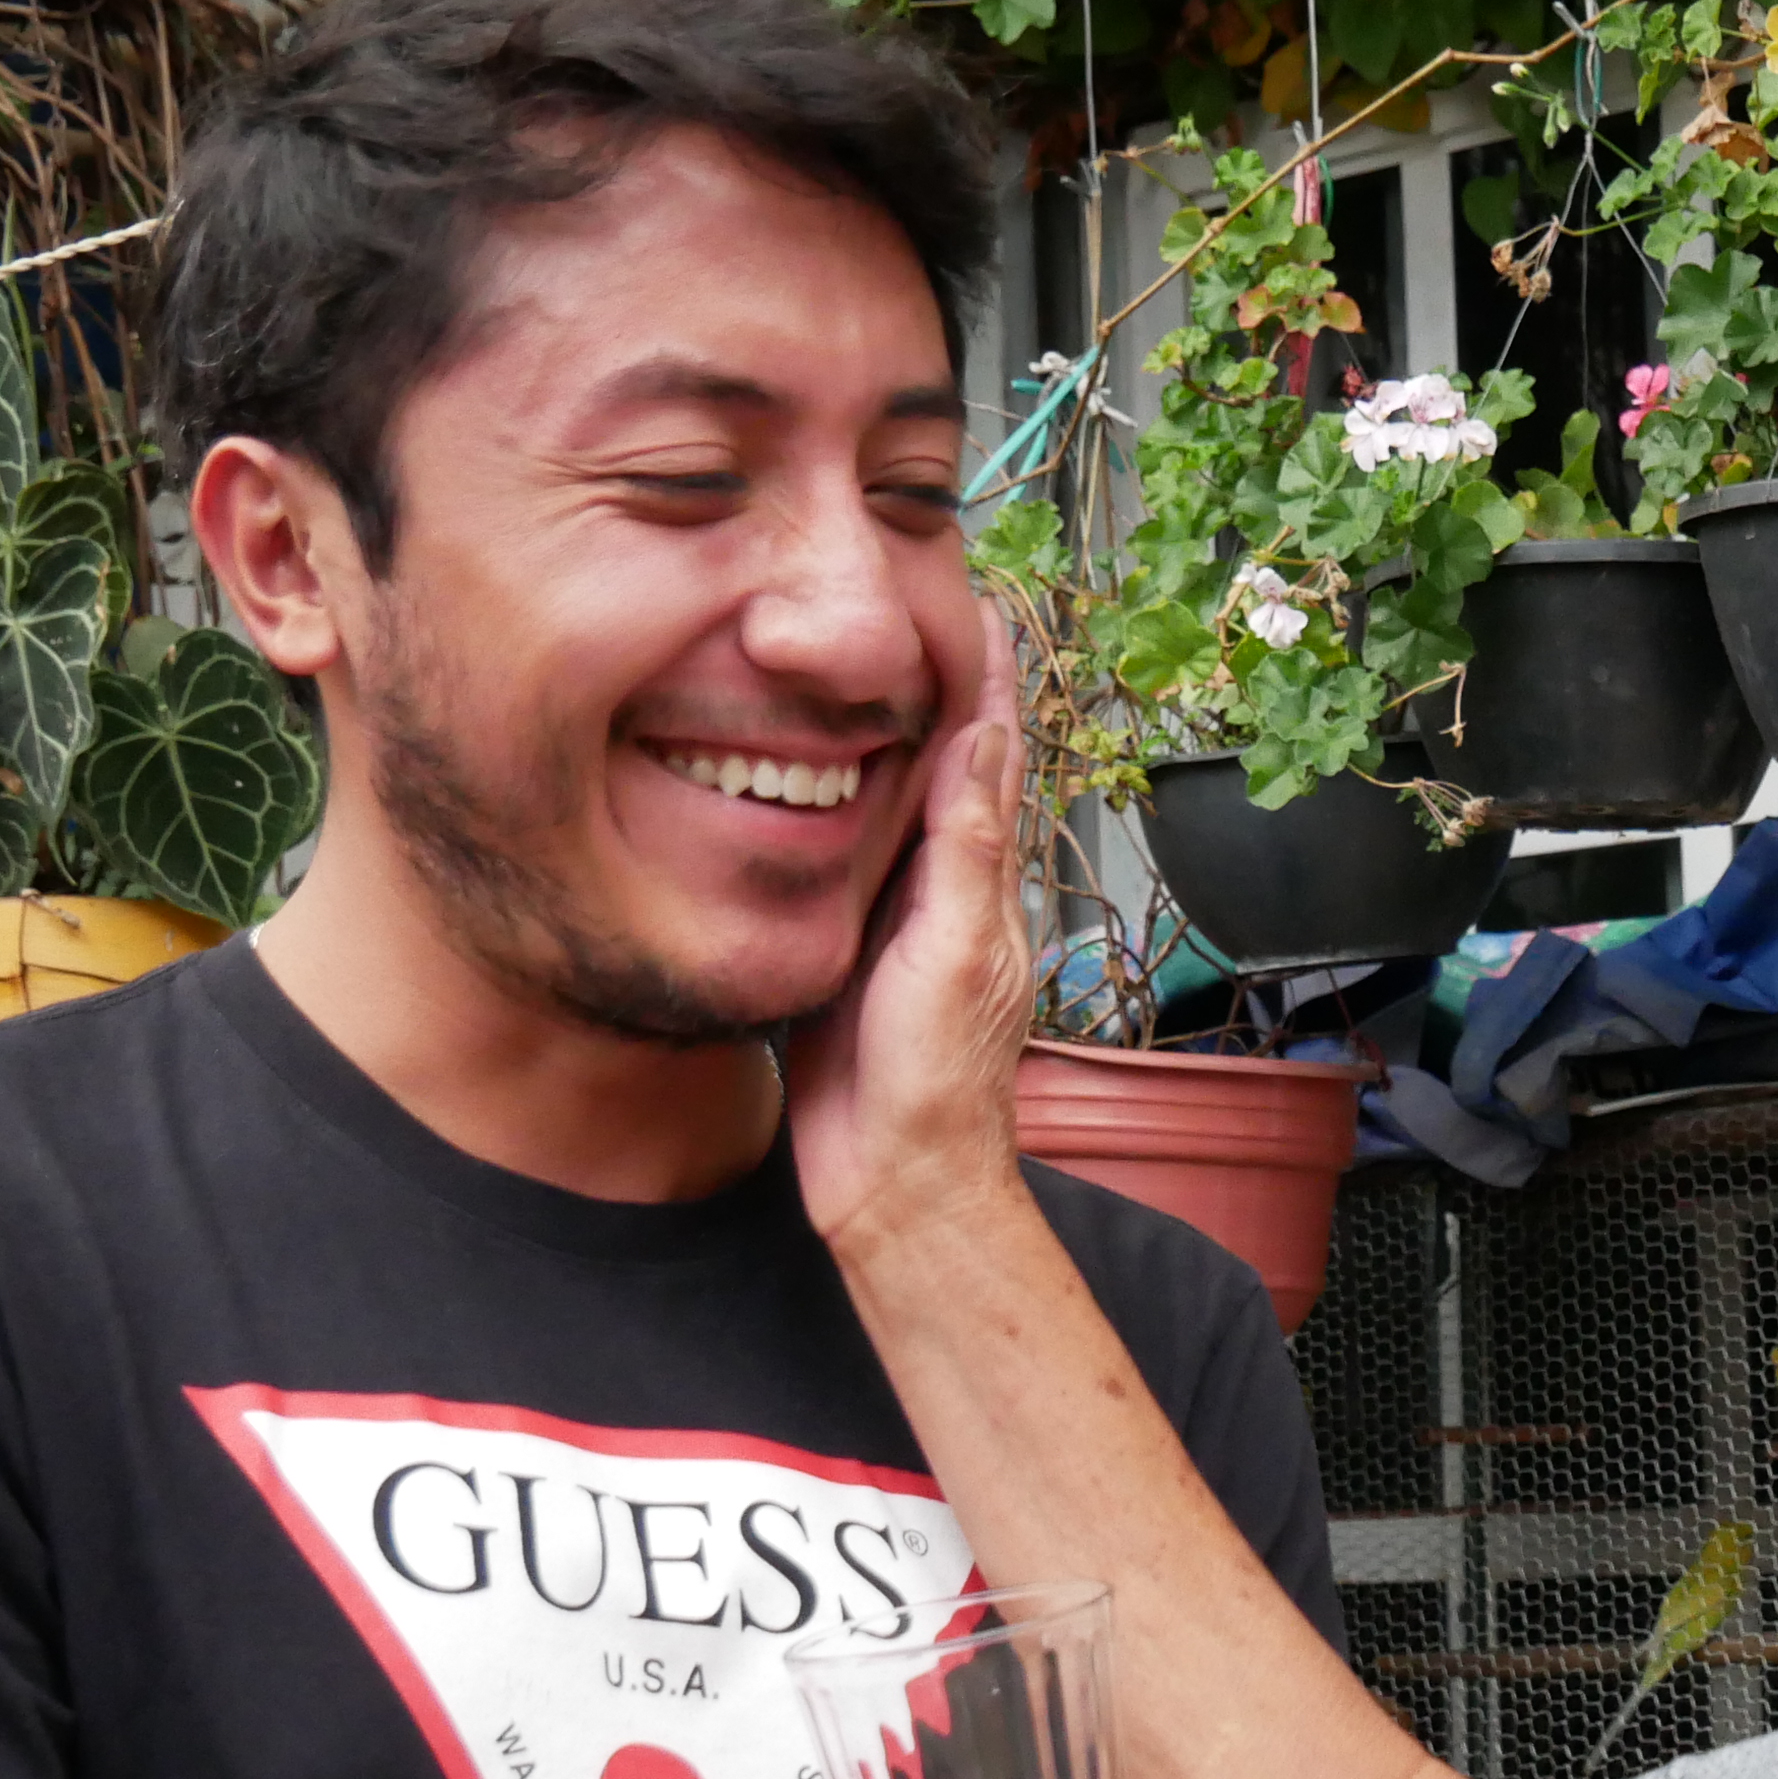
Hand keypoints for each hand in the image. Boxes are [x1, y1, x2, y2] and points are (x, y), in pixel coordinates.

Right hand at [789, 598, 1038, 1270]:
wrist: (893, 1183)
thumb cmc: (935, 1082)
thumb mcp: (954, 953)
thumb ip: (966, 849)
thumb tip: (982, 736)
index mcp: (980, 879)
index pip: (985, 752)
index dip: (983, 675)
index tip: (976, 595)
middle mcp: (942, 888)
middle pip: (937, 763)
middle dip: (926, 684)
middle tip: (906, 598)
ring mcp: (892, 917)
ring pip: (882, 804)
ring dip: (871, 734)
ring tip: (848, 659)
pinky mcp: (842, 948)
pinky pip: (834, 857)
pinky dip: (820, 805)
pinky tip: (792, 777)